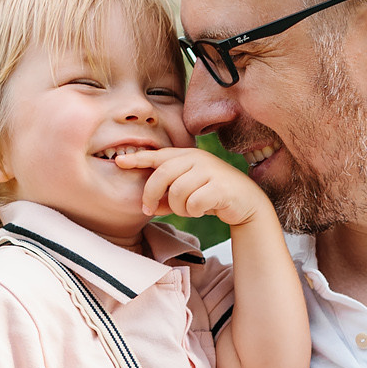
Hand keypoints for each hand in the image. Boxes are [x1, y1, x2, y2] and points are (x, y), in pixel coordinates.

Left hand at [115, 146, 268, 232]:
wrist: (246, 202)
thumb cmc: (212, 196)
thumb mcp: (187, 193)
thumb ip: (168, 196)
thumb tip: (149, 206)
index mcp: (187, 156)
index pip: (158, 156)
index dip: (138, 159)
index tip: (119, 161)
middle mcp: (197, 159)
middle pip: (162, 175)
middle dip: (151, 195)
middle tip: (148, 209)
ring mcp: (210, 171)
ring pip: (177, 192)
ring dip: (178, 208)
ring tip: (188, 210)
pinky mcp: (220, 186)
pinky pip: (194, 203)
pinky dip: (194, 212)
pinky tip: (203, 210)